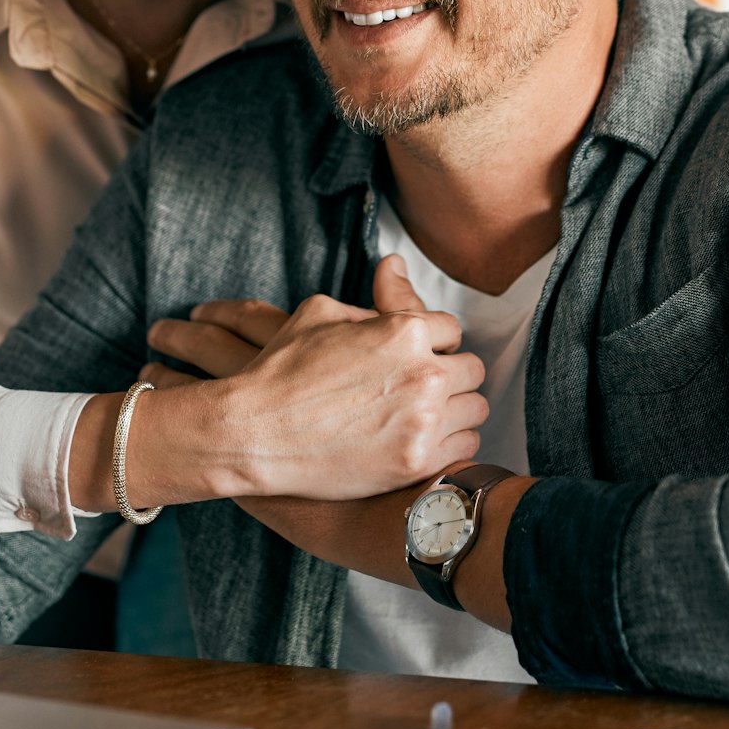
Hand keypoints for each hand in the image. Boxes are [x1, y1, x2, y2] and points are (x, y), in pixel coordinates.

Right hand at [148, 255, 487, 500]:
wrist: (253, 434)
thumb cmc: (281, 370)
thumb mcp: (318, 313)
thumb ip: (369, 297)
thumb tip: (395, 266)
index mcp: (404, 331)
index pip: (451, 329)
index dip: (434, 342)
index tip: (419, 355)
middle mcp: (423, 373)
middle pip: (472, 369)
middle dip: (450, 374)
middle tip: (425, 386)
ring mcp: (422, 421)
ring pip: (475, 409)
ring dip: (455, 408)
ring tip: (426, 414)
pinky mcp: (416, 462)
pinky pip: (466, 446)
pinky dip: (450, 441)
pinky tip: (423, 439)